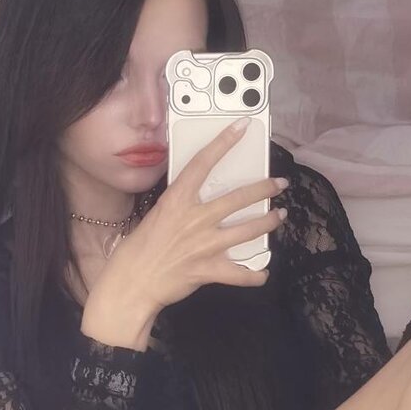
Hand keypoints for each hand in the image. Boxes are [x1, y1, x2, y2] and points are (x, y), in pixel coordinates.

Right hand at [99, 117, 287, 312]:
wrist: (131, 282)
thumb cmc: (139, 250)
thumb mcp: (156, 216)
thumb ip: (180, 207)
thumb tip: (197, 203)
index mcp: (177, 201)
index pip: (203, 163)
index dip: (224, 142)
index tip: (242, 127)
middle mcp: (194, 219)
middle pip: (238, 197)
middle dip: (264, 188)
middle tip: (279, 183)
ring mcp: (203, 244)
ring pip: (247, 230)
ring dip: (267, 222)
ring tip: (279, 217)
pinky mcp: (207, 269)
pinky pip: (239, 274)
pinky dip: (254, 275)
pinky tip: (263, 273)